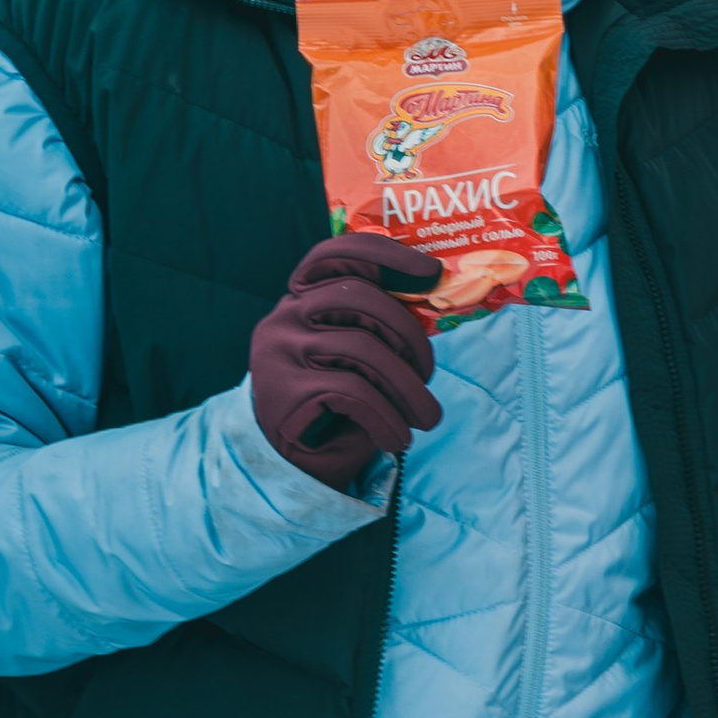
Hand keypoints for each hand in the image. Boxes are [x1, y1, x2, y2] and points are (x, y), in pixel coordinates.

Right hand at [249, 234, 441, 491]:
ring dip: (408, 388)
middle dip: (410, 335)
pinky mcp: (285, 388)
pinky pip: (353, 392)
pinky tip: (397, 439)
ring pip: (363, 348)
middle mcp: (285, 315)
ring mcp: (281, 350)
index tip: (431, 272)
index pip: (335, 254)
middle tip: (430, 374)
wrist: (289, 464)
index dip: (385, 254)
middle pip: (361, 298)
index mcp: (302, 298)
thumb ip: (377, 324)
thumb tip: (436, 301)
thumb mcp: (354, 354)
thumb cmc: (333, 402)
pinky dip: (386, 417)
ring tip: (427, 418)